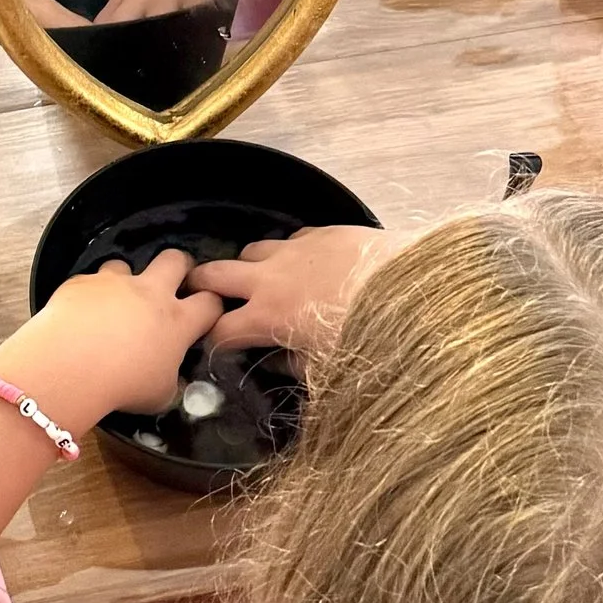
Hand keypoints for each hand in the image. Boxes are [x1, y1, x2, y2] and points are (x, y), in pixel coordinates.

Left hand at [11, 249, 225, 421]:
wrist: (72, 366)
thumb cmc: (123, 385)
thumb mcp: (160, 395)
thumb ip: (171, 381)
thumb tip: (174, 381)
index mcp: (176, 321)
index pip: (209, 302)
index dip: (212, 305)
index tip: (206, 312)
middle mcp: (148, 293)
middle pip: (175, 260)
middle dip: (179, 266)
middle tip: (172, 283)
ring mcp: (113, 283)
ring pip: (126, 266)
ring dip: (123, 283)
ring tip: (112, 306)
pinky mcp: (81, 282)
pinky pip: (90, 282)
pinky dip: (89, 297)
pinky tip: (79, 316)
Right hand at [190, 223, 394, 355]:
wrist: (407, 290)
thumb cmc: (365, 337)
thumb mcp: (326, 370)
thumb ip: (294, 367)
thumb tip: (279, 363)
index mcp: (267, 316)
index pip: (220, 330)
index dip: (210, 342)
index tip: (211, 348)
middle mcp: (271, 278)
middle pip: (215, 274)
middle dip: (199, 284)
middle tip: (195, 292)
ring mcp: (294, 250)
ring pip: (251, 250)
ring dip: (247, 265)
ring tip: (256, 278)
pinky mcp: (320, 232)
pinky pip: (289, 239)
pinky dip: (287, 252)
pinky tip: (302, 263)